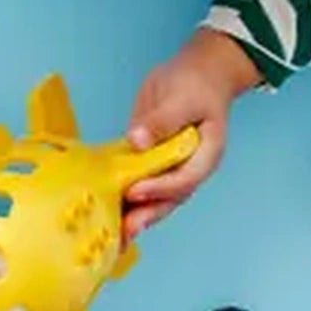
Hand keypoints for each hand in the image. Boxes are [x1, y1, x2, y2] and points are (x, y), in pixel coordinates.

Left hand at [120, 31, 258, 241]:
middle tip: (121, 232)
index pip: (184, 179)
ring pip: (153, 199)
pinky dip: (123, 200)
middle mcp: (189, 168)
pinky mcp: (150, 164)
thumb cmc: (197, 84)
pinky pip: (138, 185)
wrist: (197, 73)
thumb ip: (162, 120)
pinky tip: (104, 215)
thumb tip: (138, 140)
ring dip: (133, 216)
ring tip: (111, 237)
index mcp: (206, 155)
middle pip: (169, 199)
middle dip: (145, 216)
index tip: (134, 190)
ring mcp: (170, 169)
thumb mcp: (182, 97)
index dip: (160, 188)